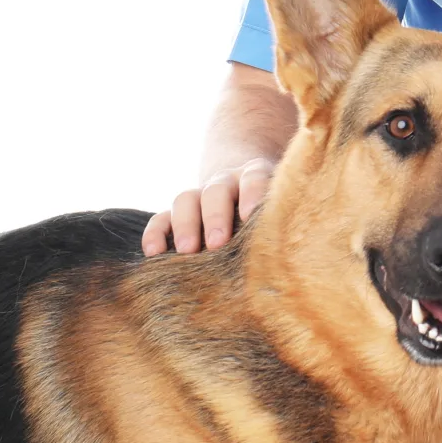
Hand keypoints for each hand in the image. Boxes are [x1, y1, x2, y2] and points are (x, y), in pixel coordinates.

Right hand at [141, 158, 274, 255]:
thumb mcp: (282, 215)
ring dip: (185, 226)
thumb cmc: (272, 217)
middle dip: (215, 217)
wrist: (247, 199)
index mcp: (256, 178)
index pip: (254, 178)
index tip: (250, 216)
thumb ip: (282, 228)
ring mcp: (199, 195)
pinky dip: (155, 233)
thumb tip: (288, 264)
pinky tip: (153, 253)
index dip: (252, 194)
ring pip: (186, 200)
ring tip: (187, 252)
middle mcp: (226, 183)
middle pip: (216, 191)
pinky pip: (161, 218)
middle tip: (216, 244)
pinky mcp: (178, 212)